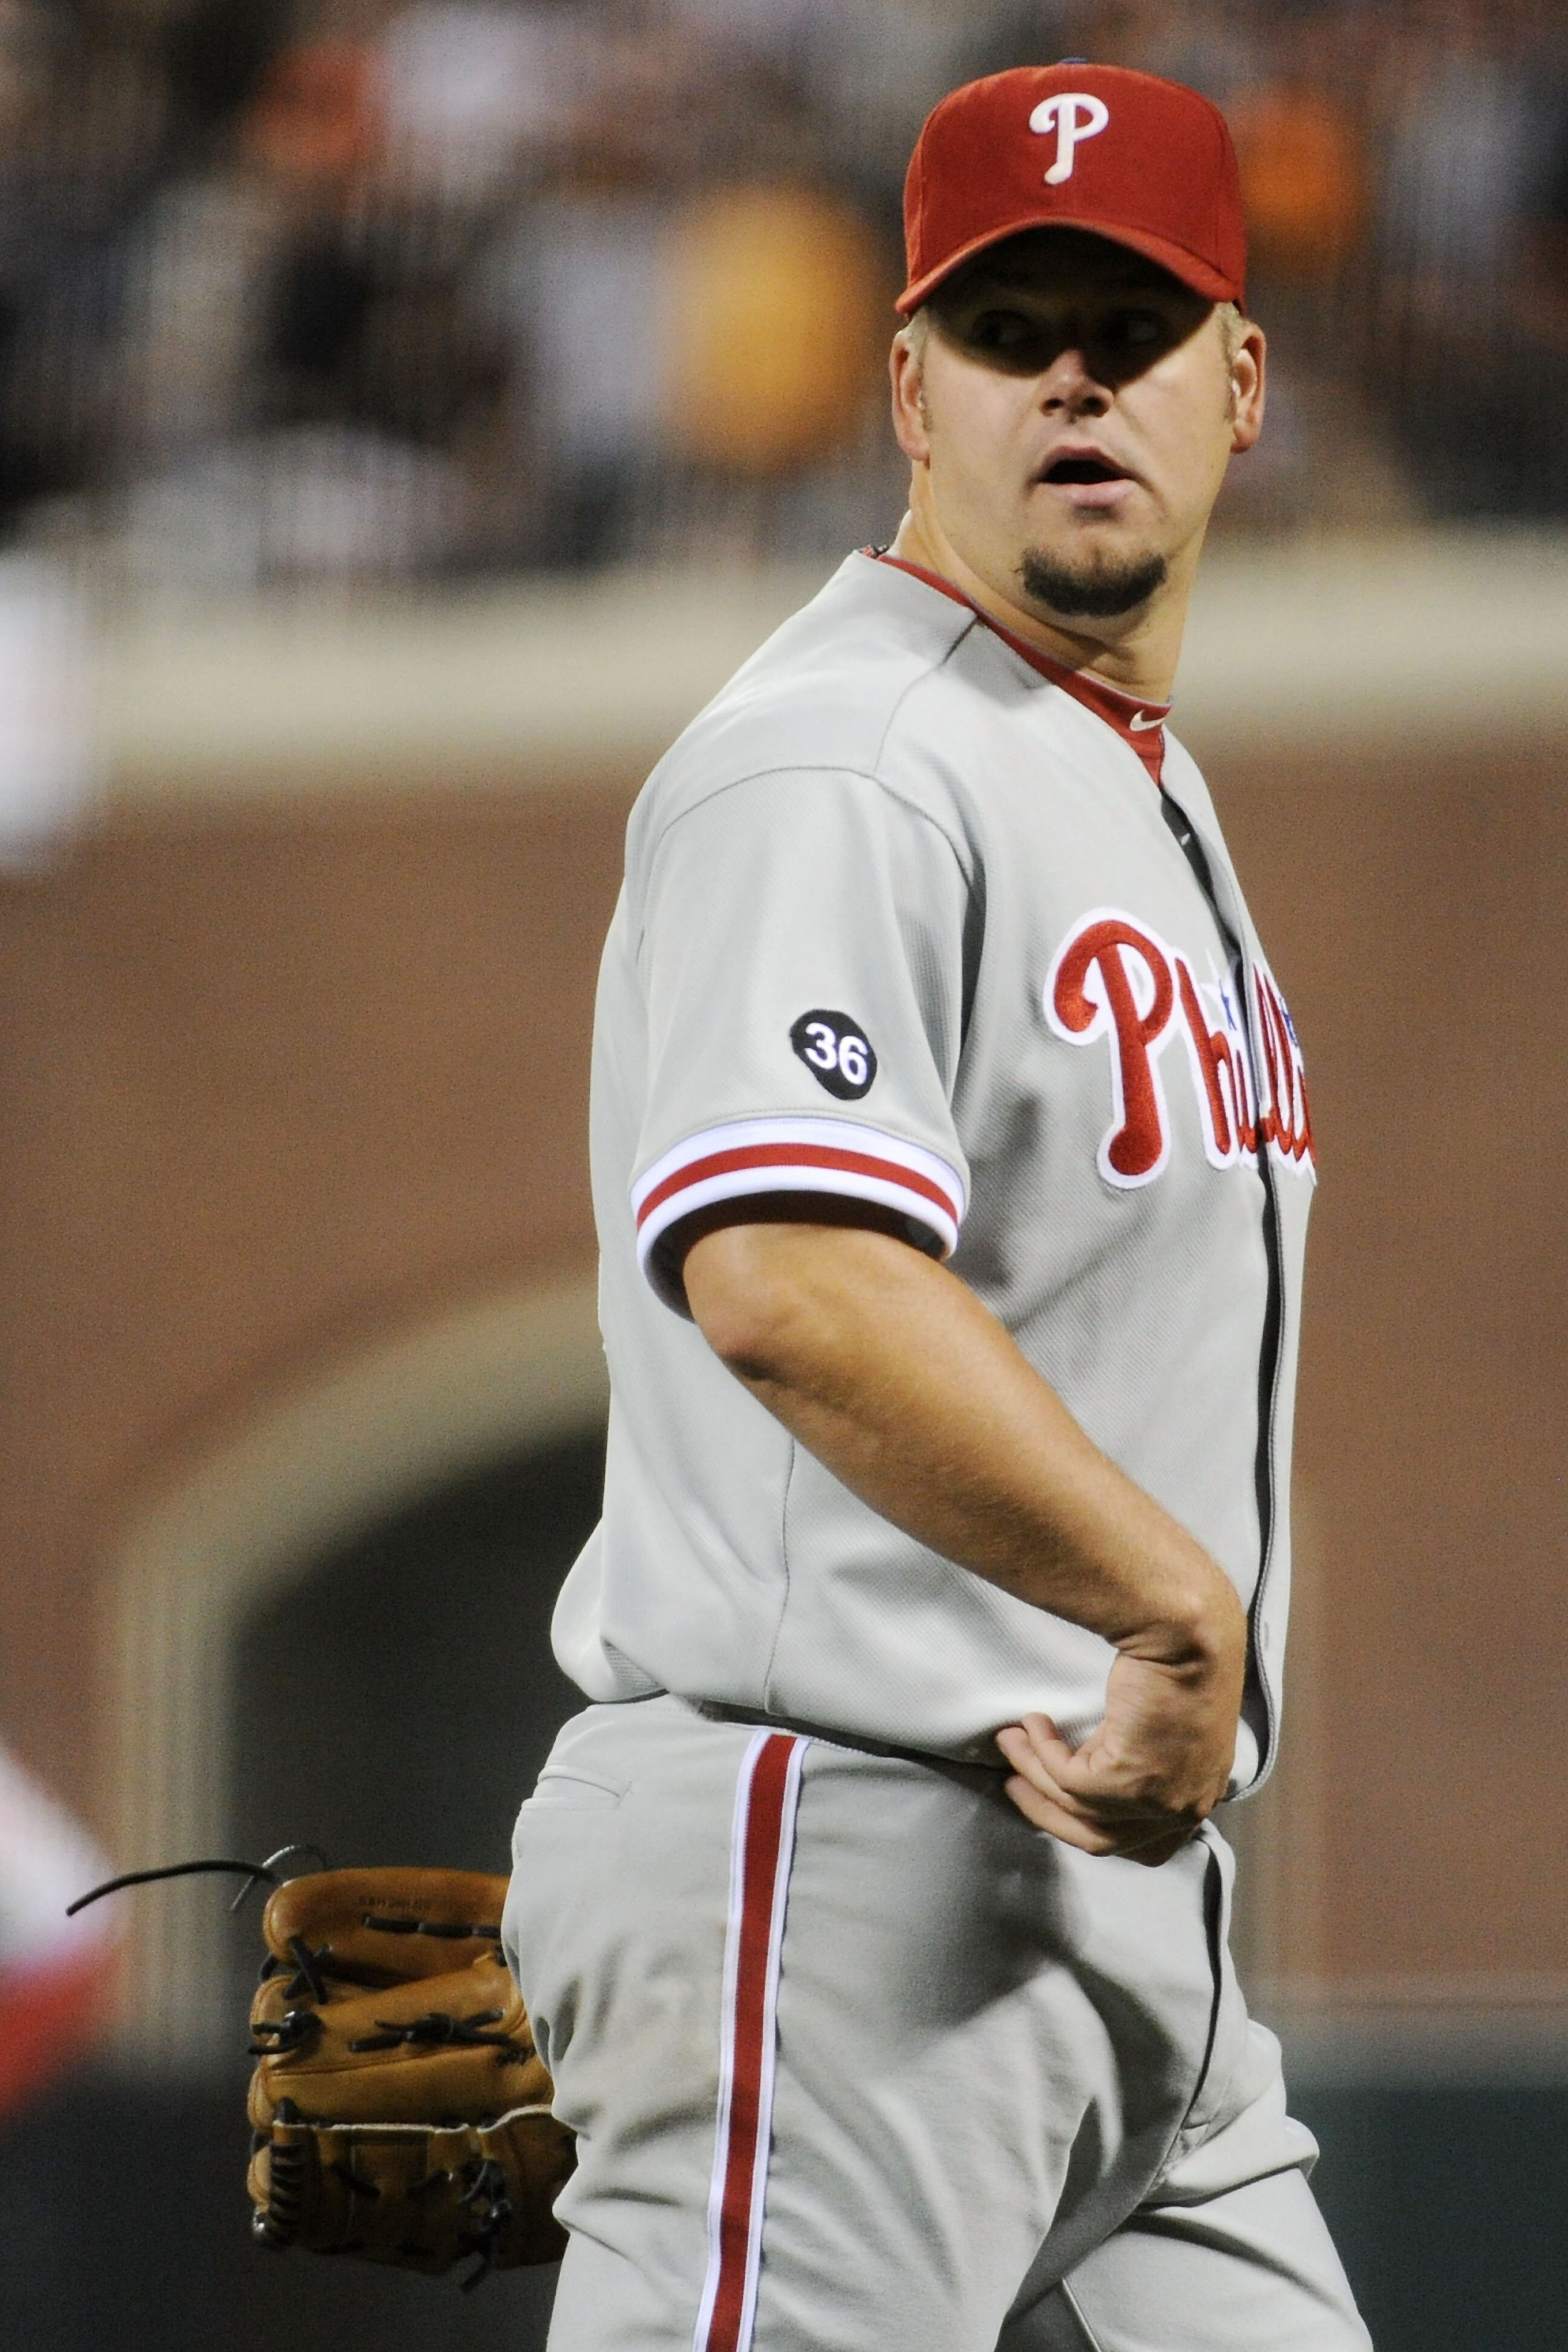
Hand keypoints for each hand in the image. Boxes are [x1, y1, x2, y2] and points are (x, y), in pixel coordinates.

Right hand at [994, 1597, 1245, 1865]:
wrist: (1187, 1634)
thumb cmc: (1182, 1663)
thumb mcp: (1167, 1729)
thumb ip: (1142, 1759)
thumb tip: (1092, 1764)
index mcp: (1198, 1799)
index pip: (1142, 1846)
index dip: (1090, 1827)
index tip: (1056, 1800)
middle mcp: (1182, 1811)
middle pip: (1100, 1840)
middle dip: (1048, 1813)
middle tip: (1015, 1784)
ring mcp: (1156, 1803)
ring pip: (1074, 1808)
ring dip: (1033, 1773)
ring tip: (1011, 1739)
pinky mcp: (1126, 1783)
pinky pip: (1065, 1780)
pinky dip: (1040, 1753)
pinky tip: (1033, 1723)